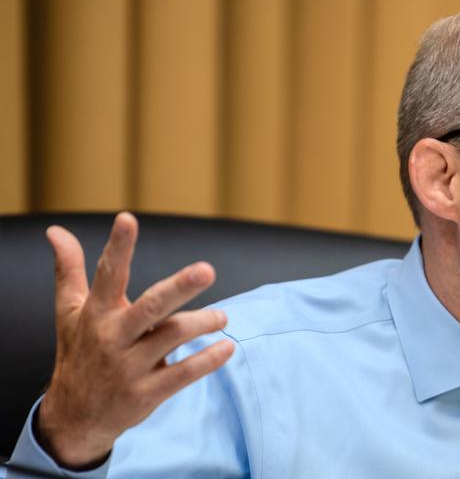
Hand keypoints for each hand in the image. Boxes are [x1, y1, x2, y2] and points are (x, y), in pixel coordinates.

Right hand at [36, 212, 234, 468]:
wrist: (74, 417)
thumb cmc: (79, 351)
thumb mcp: (70, 311)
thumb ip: (70, 269)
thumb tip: (56, 230)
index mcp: (96, 313)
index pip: (107, 274)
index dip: (118, 247)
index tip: (127, 218)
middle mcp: (113, 337)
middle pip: (150, 307)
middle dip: (179, 288)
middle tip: (207, 270)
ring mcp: (129, 367)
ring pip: (172, 336)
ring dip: (202, 323)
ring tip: (222, 317)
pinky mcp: (146, 393)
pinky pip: (182, 374)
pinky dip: (207, 360)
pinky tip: (227, 347)